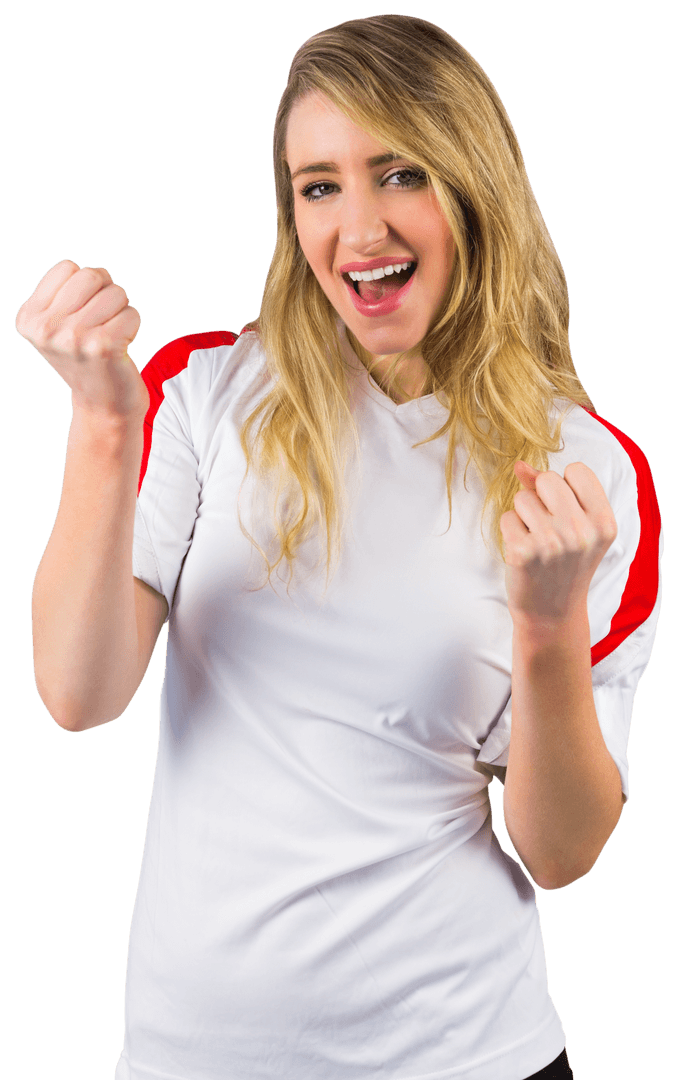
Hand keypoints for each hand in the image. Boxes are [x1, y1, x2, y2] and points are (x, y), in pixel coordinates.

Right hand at [15, 259, 148, 418]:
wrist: (102, 406)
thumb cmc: (86, 357)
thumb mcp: (58, 325)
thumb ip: (66, 292)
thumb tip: (96, 273)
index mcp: (28, 318)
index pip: (68, 267)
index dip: (86, 286)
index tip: (83, 314)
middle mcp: (46, 328)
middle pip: (92, 275)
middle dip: (106, 293)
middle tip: (102, 323)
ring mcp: (73, 338)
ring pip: (116, 292)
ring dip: (121, 311)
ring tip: (110, 336)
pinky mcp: (102, 347)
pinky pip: (132, 314)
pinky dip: (133, 326)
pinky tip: (121, 347)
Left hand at [500, 460, 617, 625]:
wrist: (551, 613)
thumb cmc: (564, 564)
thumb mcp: (575, 527)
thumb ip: (552, 491)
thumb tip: (520, 466)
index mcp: (604, 522)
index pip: (578, 470)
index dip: (566, 486)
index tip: (567, 511)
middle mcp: (581, 531)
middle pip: (548, 479)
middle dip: (542, 497)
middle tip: (549, 528)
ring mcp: (552, 542)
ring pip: (523, 497)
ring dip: (524, 515)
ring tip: (537, 542)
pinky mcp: (523, 552)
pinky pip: (507, 517)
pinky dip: (510, 531)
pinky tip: (524, 553)